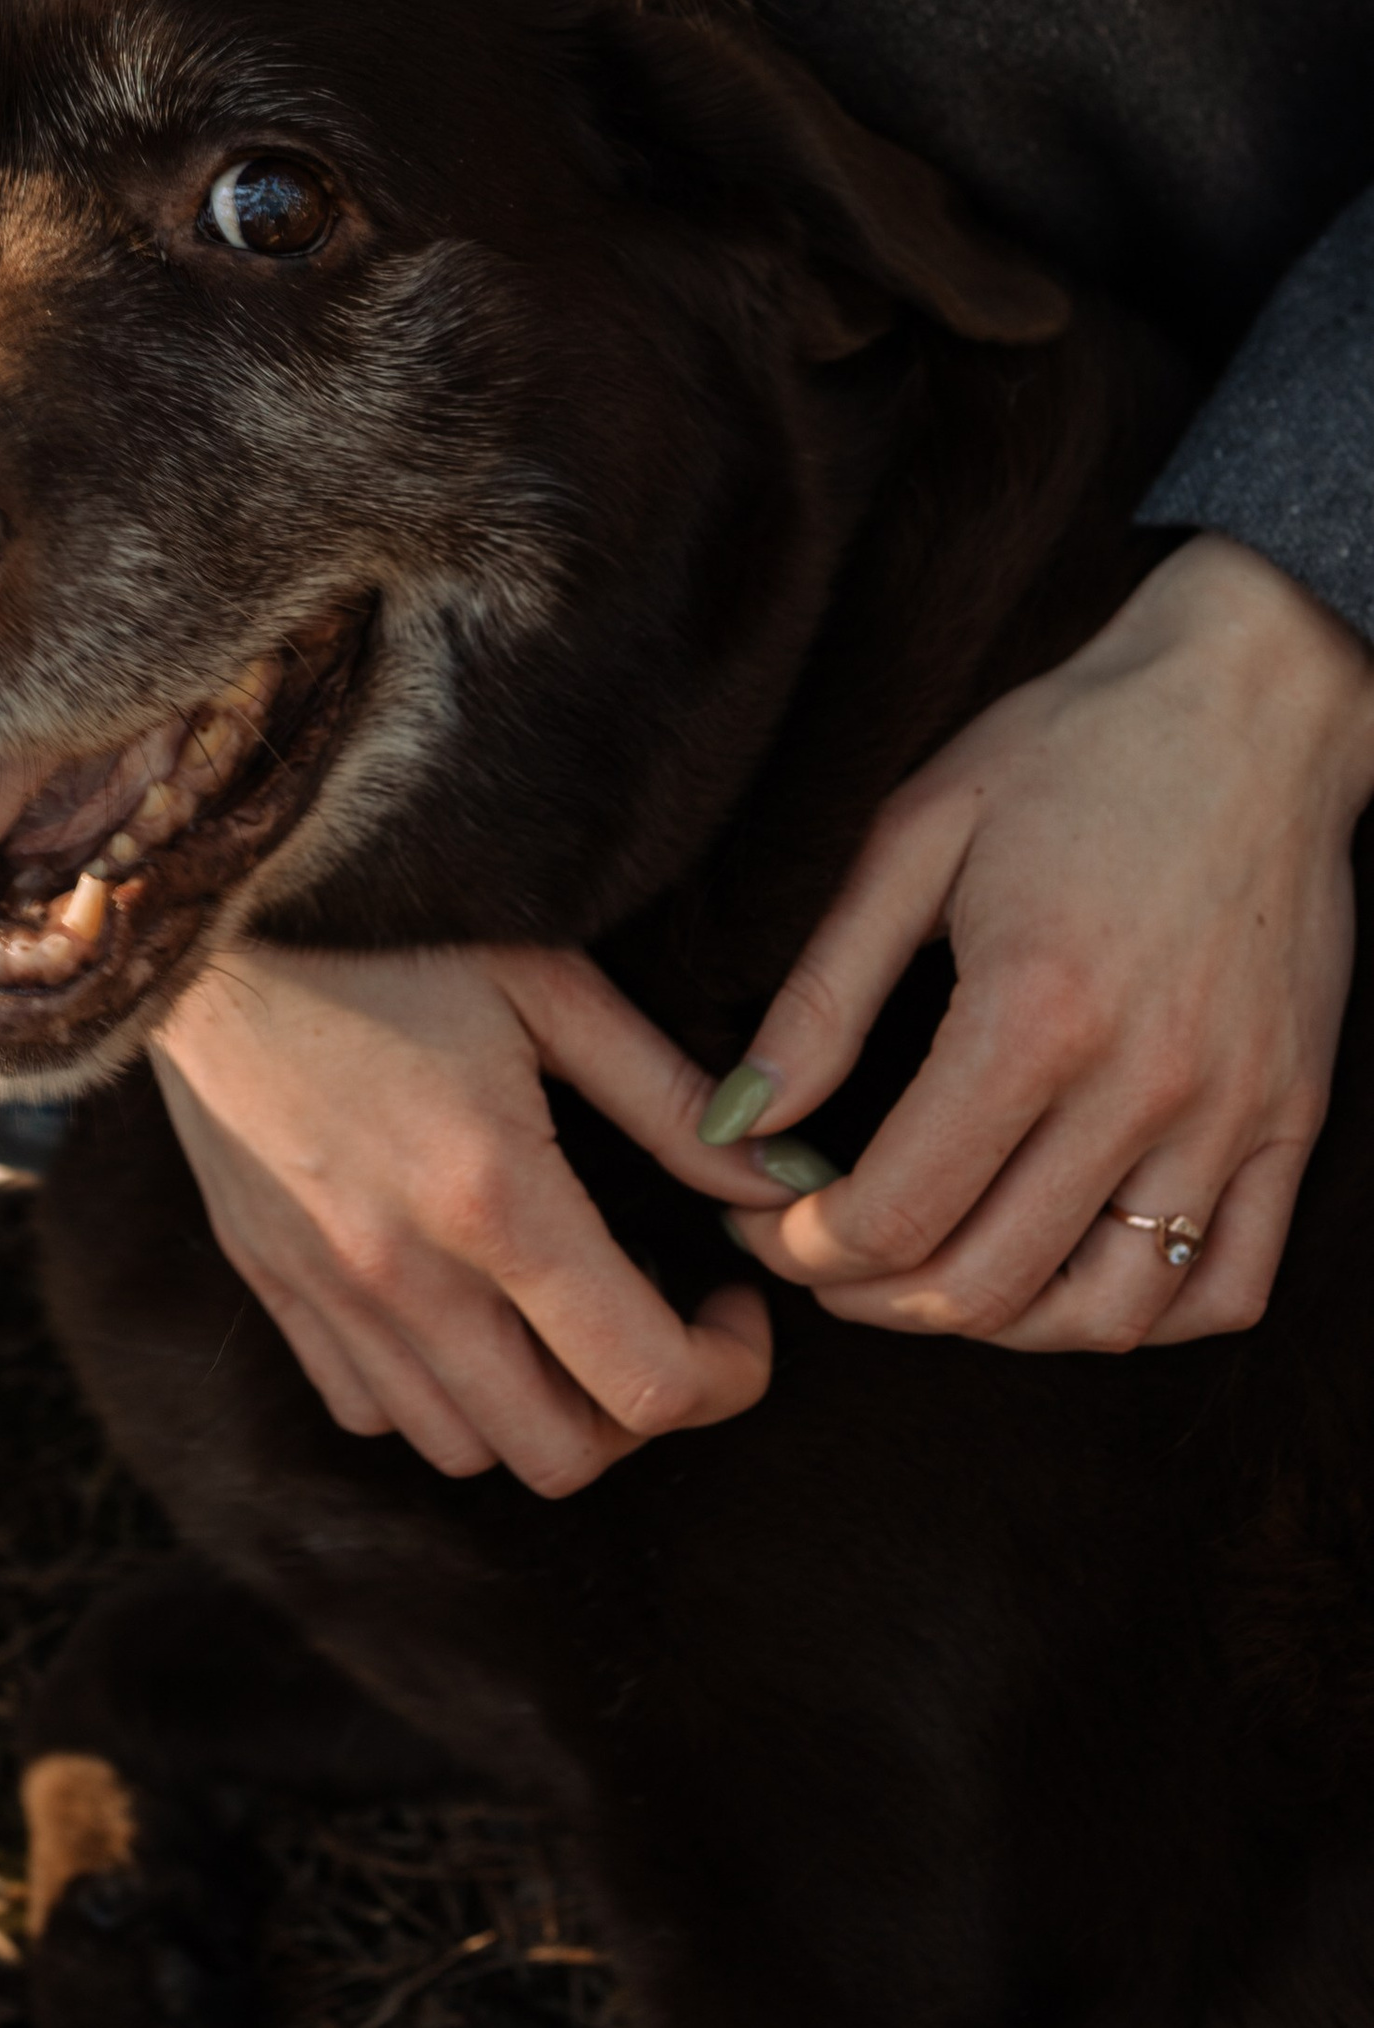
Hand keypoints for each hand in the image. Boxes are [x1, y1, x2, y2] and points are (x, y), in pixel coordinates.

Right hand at [150, 939, 781, 1494]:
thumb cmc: (393, 921)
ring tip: (561, 1312)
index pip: (646, 1383)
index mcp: (493, 1196)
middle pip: (559, 1455)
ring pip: (459, 1448)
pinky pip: (364, 1405)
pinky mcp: (266, 1276)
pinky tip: (460, 1304)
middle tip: (659, 1318)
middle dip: (640, 1412)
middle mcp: (403, 1272)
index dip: (728, 1372)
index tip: (732, 1300)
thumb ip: (673, 1102)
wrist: (210, 899)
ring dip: (535, 1410)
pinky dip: (431, 1394)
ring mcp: (323, 1287)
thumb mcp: (552, 983)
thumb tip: (781, 1184)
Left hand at [722, 535, 1373, 1349]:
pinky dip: (1139, 1317)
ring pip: (1105, 1312)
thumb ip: (822, 996)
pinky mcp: (1294, 1117)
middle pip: (988, 1283)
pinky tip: (1065, 1275)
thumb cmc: (1069, 750)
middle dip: (875, 1299)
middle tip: (824, 1262)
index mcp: (1034, 1010)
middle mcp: (1143, 1083)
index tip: (768, 1224)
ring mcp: (1232, 1111)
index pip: (899, 1212)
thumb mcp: (914, 839)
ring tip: (930, 1277)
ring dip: (997, 1327)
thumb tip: (734, 1122)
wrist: (1253, 701)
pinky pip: (1226, 1286)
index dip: (809, 1250)